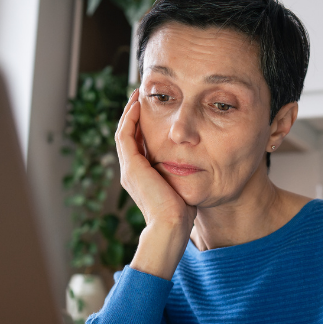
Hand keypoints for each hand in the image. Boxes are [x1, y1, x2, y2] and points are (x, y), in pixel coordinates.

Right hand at [114, 91, 195, 278]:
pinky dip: (130, 119)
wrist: (171, 227)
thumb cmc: (182, 214)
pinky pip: (125, 136)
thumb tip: (198, 168)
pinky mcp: (132, 167)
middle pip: (129, 136)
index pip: (139, 146)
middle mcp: (132, 172)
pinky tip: (138, 105)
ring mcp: (129, 170)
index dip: (143, 127)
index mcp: (142, 178)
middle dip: (135, 116)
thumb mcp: (183, 189)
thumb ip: (183, 177)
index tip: (154, 111)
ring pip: (124, 133)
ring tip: (137, 95)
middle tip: (142, 96)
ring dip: (130, 112)